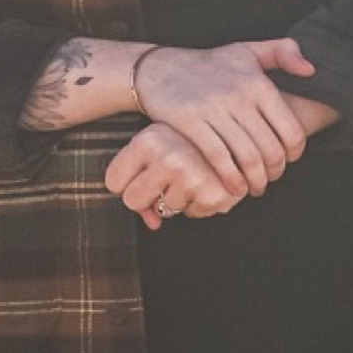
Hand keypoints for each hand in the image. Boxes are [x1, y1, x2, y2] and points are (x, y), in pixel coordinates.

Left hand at [106, 122, 248, 229]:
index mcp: (148, 141)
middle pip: (132, 201)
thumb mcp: (160, 146)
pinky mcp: (211, 195)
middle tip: (164, 181)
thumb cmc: (191, 138)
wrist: (239, 129)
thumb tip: (152, 223)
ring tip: (194, 173)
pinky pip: (191, 214)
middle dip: (146, 198)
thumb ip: (142, 181)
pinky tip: (209, 180)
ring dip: (177, 199)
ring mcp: (190, 178)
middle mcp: (167, 158)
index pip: (112, 181)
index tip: (140, 175)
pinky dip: (199, 203)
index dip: (126, 183)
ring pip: (163, 210)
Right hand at [130, 41, 316, 198]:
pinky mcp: (191, 122)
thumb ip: (283, 52)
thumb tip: (312, 70)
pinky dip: (231, 178)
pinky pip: (219, 158)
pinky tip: (234, 188)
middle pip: (270, 149)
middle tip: (269, 180)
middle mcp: (239, 95)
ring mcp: (214, 109)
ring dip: (255, 181)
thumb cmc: (209, 64)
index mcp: (258, 82)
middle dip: (274, 172)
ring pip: (247, 157)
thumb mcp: (248, 50)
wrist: (160, 68)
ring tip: (254, 188)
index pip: (291, 130)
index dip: (294, 154)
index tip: (287, 161)